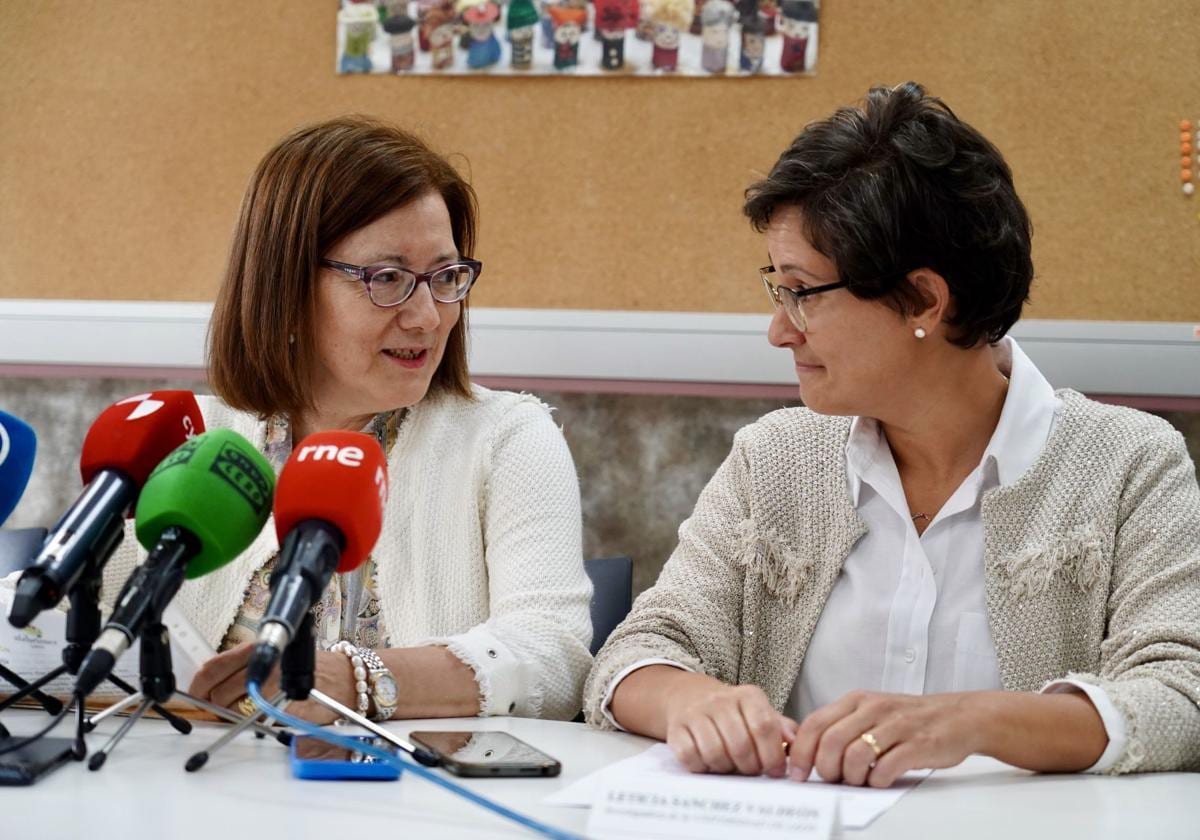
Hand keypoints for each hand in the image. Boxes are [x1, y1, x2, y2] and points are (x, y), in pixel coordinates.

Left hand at [188, 643, 355, 725]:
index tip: (196, 696)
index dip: (198, 686)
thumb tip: (210, 690)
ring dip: (236, 716)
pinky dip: (256, 722)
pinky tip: (268, 714)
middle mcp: (263, 664)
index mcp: (256, 650)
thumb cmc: (306, 668)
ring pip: (234, 710)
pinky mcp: (284, 705)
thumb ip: (242, 669)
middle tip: (225, 709)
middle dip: (217, 707)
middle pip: (219, 693)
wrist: (342, 679)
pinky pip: (257, 720)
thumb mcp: (271, 658)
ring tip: (251, 710)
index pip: (213, 668)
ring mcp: (273, 685)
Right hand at [664, 682, 798, 777]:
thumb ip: (780, 728)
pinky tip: (708, 763)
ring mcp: (696, 713)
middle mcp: (720, 700)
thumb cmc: (732, 713)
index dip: (772, 755)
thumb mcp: (759, 712)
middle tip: (751, 771)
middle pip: (740, 745)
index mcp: (748, 696)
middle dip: (750, 767)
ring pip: (715, 753)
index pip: (764, 726)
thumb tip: (795, 742)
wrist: (690, 697)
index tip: (774, 771)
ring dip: (726, 768)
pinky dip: (702, 767)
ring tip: (730, 765)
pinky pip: (690, 756)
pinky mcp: (676, 728)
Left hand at [788, 690, 983, 787]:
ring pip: (855, 756)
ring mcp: (895, 726)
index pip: (814, 723)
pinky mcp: (916, 745)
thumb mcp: (870, 711)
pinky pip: (885, 768)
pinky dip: (876, 781)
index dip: (801, 752)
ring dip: (851, 777)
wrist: (957, 716)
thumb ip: (842, 725)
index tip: (798, 772)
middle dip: (824, 768)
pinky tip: (880, 780)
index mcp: (856, 700)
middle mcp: (872, 709)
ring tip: (858, 781)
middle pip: (830, 741)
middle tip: (831, 779)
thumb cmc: (909, 718)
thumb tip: (808, 751)